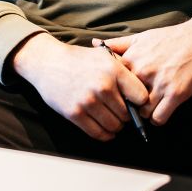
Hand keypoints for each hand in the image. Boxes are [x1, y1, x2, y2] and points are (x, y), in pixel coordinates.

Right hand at [11, 33, 148, 141]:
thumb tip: (143, 91)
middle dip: (126, 116)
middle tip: (122, 113)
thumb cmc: (80, 59)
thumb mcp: (105, 56)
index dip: (141, 102)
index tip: (136, 104)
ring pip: (114, 126)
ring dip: (116, 127)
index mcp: (114, 70)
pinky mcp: (75, 113)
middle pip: (127, 114)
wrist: (48, 62)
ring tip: (114, 121)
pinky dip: (105, 135)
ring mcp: (88, 101)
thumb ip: (124, 70)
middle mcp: (103, 86)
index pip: (141, 96)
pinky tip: (106, 130)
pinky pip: (97, 133)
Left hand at [95, 18, 191, 126]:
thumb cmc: (168, 39)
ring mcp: (160, 84)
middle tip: (136, 105)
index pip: (113, 86)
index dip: (115, 93)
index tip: (120, 96)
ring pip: (142, 113)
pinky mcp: (176, 94)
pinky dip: (159, 118)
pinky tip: (161, 110)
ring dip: (145, 113)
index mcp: (132, 60)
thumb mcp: (141, 38)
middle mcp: (143, 72)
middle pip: (126, 102)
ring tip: (150, 106)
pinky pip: (159, 118)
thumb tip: (94, 44)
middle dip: (130, 106)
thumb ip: (117, 44)